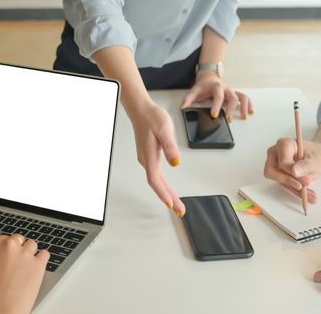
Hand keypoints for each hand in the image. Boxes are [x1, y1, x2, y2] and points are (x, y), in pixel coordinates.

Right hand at [0, 235, 49, 313]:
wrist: (2, 310)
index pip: (2, 238)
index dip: (5, 248)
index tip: (6, 254)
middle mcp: (10, 246)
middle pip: (18, 239)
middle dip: (17, 249)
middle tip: (15, 262)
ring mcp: (26, 254)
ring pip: (32, 244)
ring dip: (30, 252)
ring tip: (26, 265)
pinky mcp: (39, 263)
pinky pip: (45, 254)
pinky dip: (42, 259)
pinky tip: (37, 266)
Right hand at [130, 102, 184, 216]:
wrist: (141, 109)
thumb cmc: (152, 117)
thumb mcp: (165, 129)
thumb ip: (170, 147)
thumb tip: (175, 163)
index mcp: (149, 156)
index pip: (156, 180)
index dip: (164, 194)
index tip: (172, 206)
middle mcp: (146, 160)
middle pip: (157, 184)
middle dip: (169, 199)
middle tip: (180, 212)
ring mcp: (146, 159)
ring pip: (156, 181)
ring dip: (166, 193)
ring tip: (176, 205)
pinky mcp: (148, 156)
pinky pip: (156, 175)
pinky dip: (163, 185)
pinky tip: (167, 189)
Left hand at [181, 72, 253, 120]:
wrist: (209, 77)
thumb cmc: (203, 85)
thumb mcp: (194, 90)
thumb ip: (188, 99)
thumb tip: (183, 108)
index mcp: (216, 87)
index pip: (217, 96)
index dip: (216, 106)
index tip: (214, 114)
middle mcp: (226, 88)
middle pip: (232, 97)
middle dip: (231, 109)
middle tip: (229, 119)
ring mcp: (232, 91)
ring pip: (241, 97)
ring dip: (244, 106)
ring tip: (244, 116)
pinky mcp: (235, 94)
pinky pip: (244, 98)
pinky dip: (249, 104)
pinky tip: (250, 111)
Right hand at [263, 138, 320, 201]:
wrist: (318, 156)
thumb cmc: (316, 153)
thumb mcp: (315, 159)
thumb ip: (305, 165)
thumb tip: (294, 171)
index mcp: (284, 144)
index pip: (282, 162)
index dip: (292, 174)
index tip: (305, 181)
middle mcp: (275, 153)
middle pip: (272, 171)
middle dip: (288, 182)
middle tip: (303, 187)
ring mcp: (275, 164)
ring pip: (278, 180)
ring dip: (294, 189)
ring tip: (310, 195)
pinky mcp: (279, 174)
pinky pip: (284, 185)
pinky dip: (296, 191)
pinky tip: (308, 195)